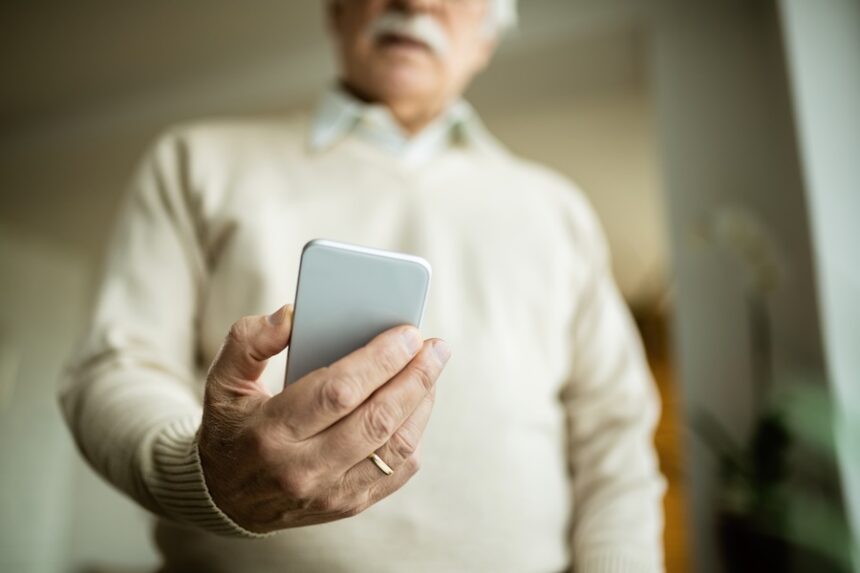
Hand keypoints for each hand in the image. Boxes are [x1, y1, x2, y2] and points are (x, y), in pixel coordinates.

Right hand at [197, 304, 450, 532]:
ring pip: (394, 447)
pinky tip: (418, 404)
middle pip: (376, 419)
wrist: (223, 499)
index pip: (337, 392)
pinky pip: (397, 471)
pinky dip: (414, 434)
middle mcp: (301, 469)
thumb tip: (292, 315)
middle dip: (414, 378)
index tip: (408, 333)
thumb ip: (250, 341)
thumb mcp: (223, 380)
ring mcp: (328, 493)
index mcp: (269, 432)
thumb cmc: (231, 426)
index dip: (380, 361)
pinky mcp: (347, 505)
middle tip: (436, 347)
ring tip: (431, 369)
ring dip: (421, 404)